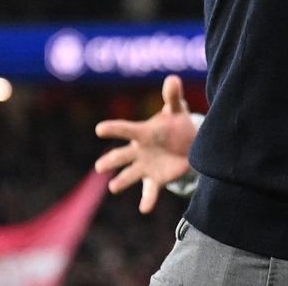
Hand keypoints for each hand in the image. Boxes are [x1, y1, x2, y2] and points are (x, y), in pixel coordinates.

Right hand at [93, 75, 197, 213]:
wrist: (187, 145)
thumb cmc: (176, 124)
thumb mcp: (177, 110)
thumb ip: (172, 97)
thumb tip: (172, 79)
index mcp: (142, 132)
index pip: (126, 129)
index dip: (113, 129)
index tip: (99, 129)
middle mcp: (138, 151)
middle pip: (121, 156)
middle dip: (111, 161)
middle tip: (100, 167)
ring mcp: (145, 166)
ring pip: (129, 175)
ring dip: (122, 181)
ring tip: (114, 187)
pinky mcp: (155, 180)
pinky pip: (149, 191)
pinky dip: (147, 200)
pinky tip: (144, 208)